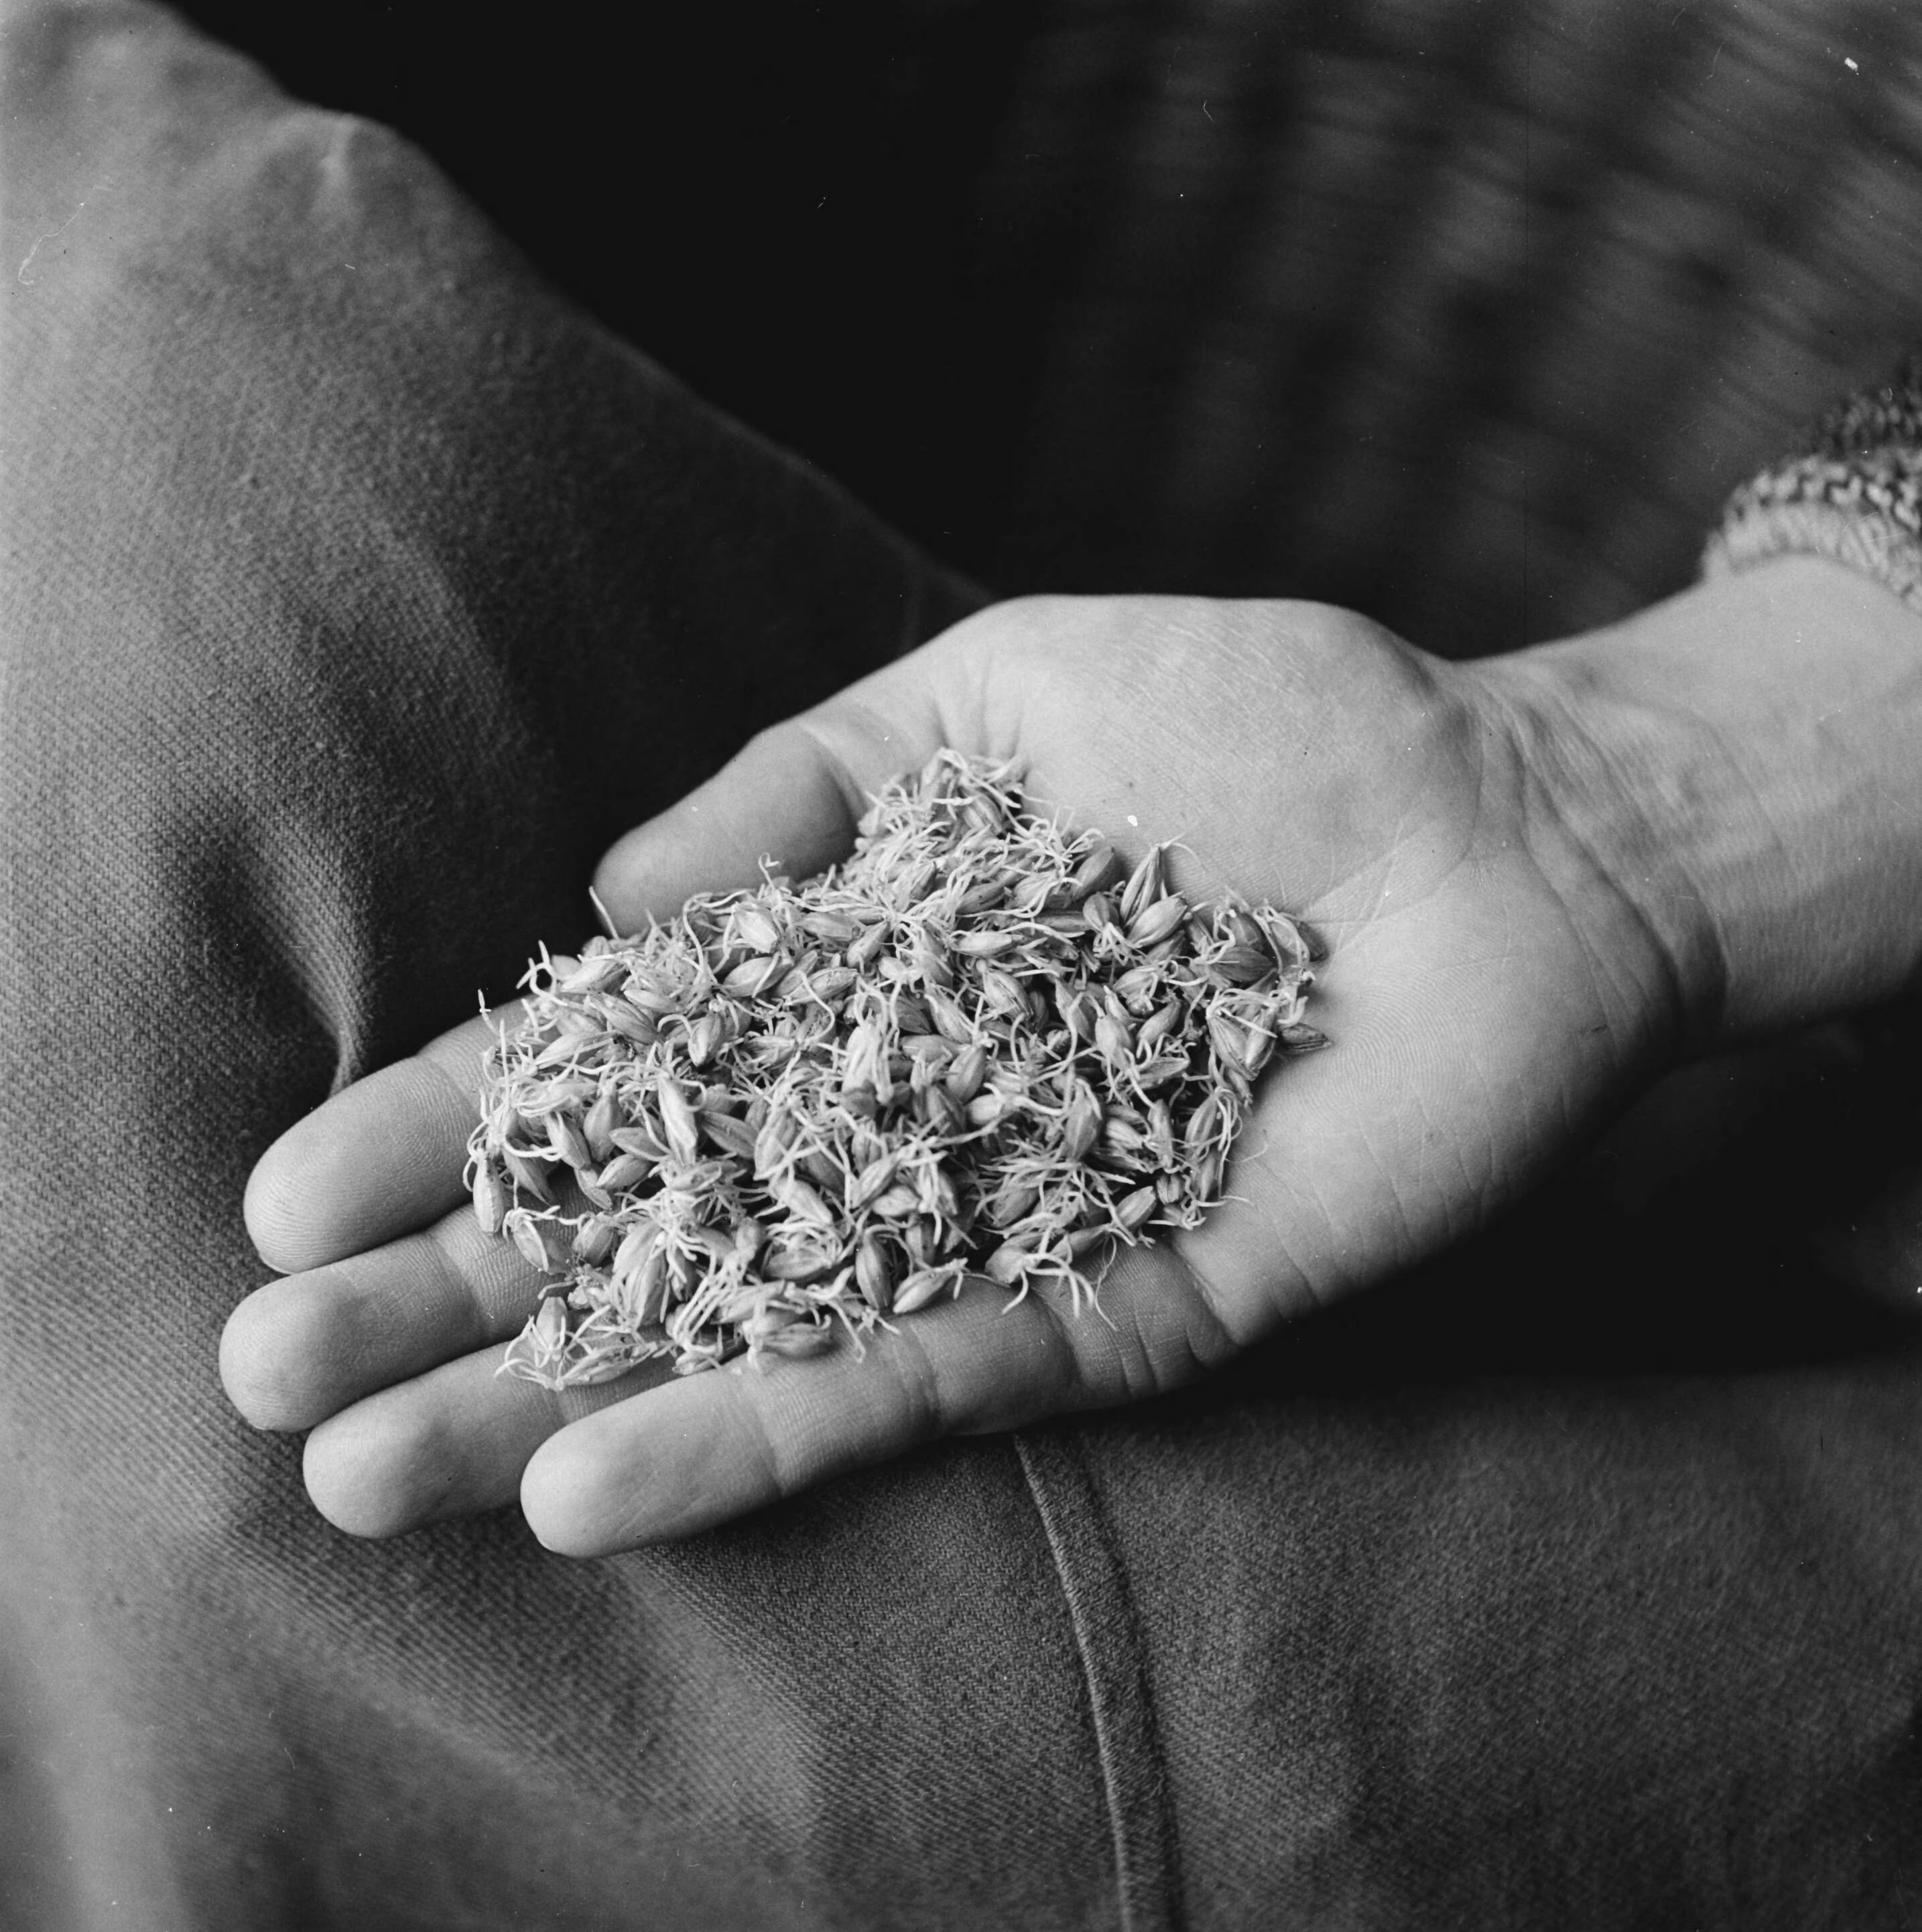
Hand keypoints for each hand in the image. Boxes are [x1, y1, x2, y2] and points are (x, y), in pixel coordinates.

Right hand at [225, 570, 1921, 1553]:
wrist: (1507, 819)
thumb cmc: (1262, 723)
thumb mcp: (989, 696)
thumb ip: (798, 786)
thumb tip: (606, 905)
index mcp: (866, 978)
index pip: (629, 1072)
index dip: (459, 1131)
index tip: (295, 1191)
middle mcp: (918, 1119)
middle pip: (661, 1228)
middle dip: (464, 1299)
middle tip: (270, 1378)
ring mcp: (1015, 1225)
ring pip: (756, 1336)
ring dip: (561, 1400)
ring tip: (370, 1472)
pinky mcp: (1135, 1307)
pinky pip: (935, 1377)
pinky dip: (769, 1429)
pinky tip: (601, 1482)